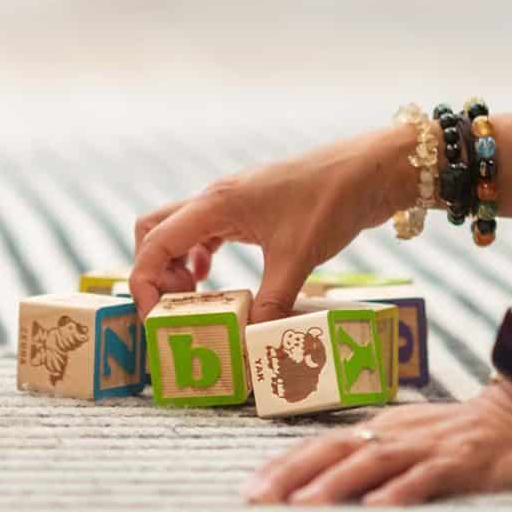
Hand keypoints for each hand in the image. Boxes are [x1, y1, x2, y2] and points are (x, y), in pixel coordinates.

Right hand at [130, 127, 413, 321]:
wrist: (365, 171)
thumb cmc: (329, 202)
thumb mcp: (299, 258)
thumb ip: (272, 301)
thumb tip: (251, 341)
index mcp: (216, 205)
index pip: (156, 241)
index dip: (145, 281)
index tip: (155, 316)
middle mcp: (214, 199)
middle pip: (155, 230)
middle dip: (154, 271)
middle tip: (177, 305)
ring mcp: (230, 202)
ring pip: (179, 231)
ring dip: (175, 264)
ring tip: (196, 298)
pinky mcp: (248, 209)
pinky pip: (205, 232)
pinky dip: (199, 256)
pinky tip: (215, 279)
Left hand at [246, 383, 511, 504]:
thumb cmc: (466, 438)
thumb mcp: (414, 444)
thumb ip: (375, 461)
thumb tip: (325, 488)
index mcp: (380, 429)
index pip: (320, 445)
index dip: (283, 467)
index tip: (250, 491)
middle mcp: (396, 433)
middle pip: (333, 450)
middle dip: (291, 476)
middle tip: (256, 500)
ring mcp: (430, 446)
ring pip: (373, 462)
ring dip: (335, 485)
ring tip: (302, 506)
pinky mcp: (466, 462)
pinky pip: (429, 478)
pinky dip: (402, 492)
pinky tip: (379, 507)